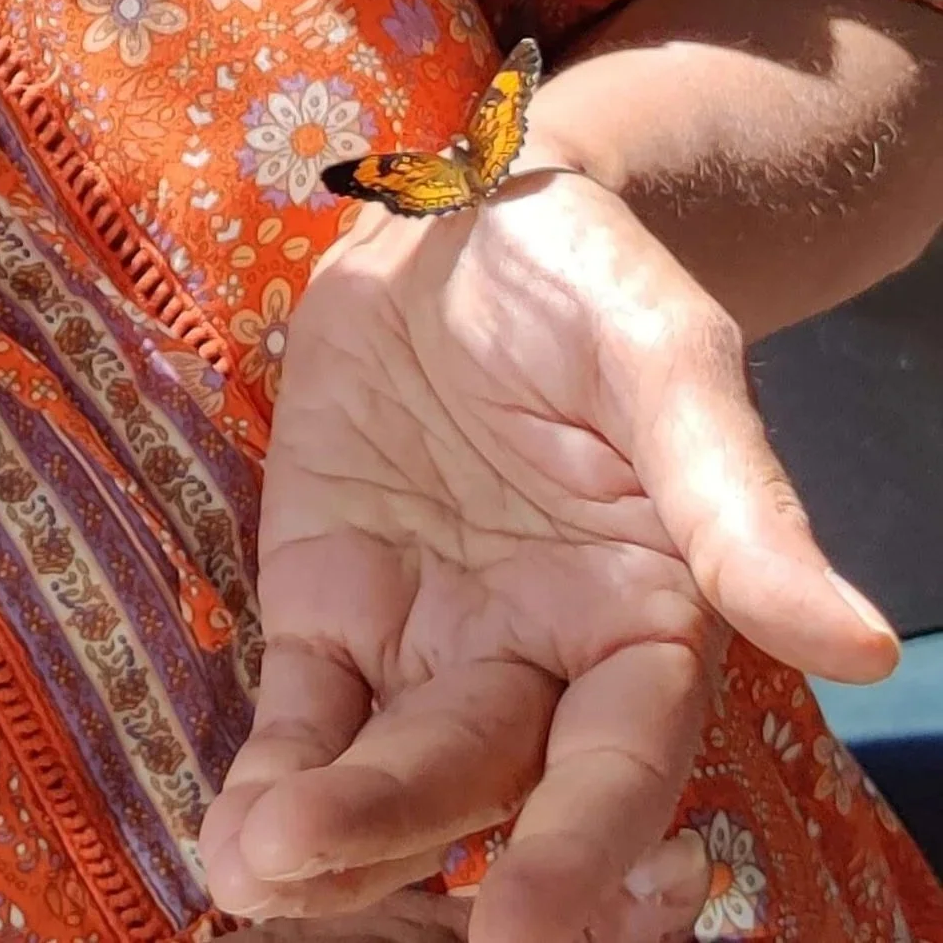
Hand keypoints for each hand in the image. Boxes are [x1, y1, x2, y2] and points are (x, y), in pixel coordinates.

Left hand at [197, 170, 896, 942]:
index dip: (579, 846)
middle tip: (308, 875)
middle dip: (405, 834)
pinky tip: (231, 835)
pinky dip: (271, 768)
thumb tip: (855, 643)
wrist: (467, 214)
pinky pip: (305, 701)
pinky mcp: (330, 596)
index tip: (530, 925)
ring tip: (252, 871)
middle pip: (484, 775)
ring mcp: (428, 632)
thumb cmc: (589, 285)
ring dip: (324, 827)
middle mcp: (538, 655)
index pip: (618, 760)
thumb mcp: (666, 364)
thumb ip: (734, 502)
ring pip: (384, 758)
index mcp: (644, 620)